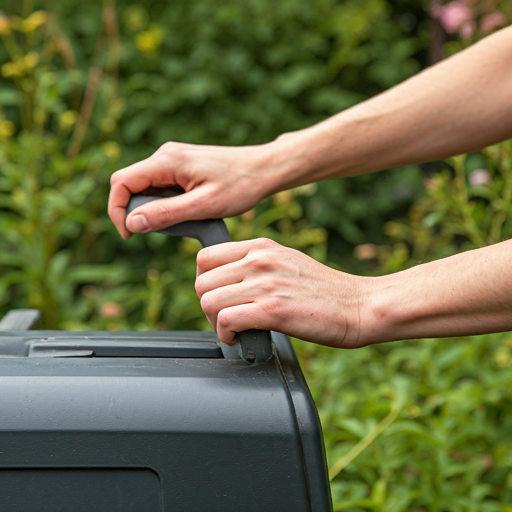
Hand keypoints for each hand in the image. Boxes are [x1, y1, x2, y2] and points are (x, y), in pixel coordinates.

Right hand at [108, 141, 280, 238]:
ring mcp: (173, 159)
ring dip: (151, 208)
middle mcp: (165, 155)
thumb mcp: (203, 206)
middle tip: (156, 232)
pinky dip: (164, 202)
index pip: (122, 182)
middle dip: (134, 211)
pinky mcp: (182, 166)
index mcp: (167, 161)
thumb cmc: (240, 186)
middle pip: (130, 184)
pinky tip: (186, 212)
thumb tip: (132, 222)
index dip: (117, 210)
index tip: (130, 234)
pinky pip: (161, 185)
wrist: (265, 169)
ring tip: (178, 222)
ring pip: (146, 186)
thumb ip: (167, 214)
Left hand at [195, 238, 370, 347]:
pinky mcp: (272, 310)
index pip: (205, 257)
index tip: (219, 298)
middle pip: (202, 282)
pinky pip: (225, 320)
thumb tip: (228, 280)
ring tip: (234, 330)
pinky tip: (241, 339)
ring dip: (215, 322)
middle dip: (208, 306)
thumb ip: (257, 265)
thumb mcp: (287, 262)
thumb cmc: (326, 291)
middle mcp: (259, 260)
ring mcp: (265, 283)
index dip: (206, 282)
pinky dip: (226, 335)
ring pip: (208, 301)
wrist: (360, 305)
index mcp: (261, 246)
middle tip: (227, 319)